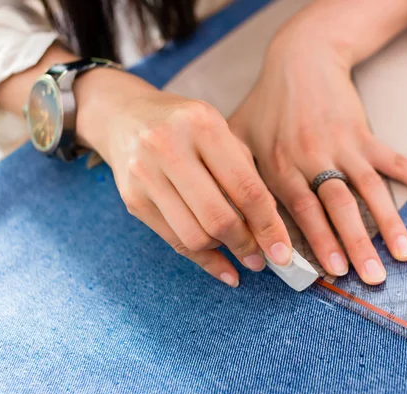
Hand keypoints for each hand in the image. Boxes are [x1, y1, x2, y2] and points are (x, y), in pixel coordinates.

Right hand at [76, 70, 292, 286]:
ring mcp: (146, 175)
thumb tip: (270, 228)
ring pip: (195, 235)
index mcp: (203, 126)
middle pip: (218, 217)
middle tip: (262, 259)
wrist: (124, 115)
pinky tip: (222, 266)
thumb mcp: (220, 132)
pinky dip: (203, 259)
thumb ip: (245, 173)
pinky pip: (174, 241)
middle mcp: (169, 147)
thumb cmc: (185, 126)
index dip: (269, 226)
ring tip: (240, 253)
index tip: (282, 251)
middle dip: (246, 245)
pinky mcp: (132, 199)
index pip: (245, 188)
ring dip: (224, 252)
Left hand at [229, 27, 406, 284]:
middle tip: (370, 277)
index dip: (316, 241)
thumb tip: (228, 219)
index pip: (300, 209)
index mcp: (279, 163)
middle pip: (337, 206)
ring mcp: (343, 145)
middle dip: (355, 243)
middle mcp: (312, 157)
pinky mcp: (365, 134)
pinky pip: (396, 159)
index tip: (330, 272)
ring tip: (405, 256)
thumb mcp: (238, 135)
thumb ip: (234, 176)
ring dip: (389, 223)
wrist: (299, 59)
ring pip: (369, 189)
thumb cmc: (266, 103)